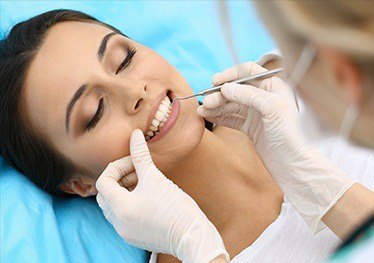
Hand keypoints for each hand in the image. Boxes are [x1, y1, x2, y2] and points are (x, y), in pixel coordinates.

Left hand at [96, 129, 228, 262]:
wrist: (193, 236)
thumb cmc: (176, 207)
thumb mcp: (155, 178)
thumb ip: (141, 155)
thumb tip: (135, 134)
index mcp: (120, 208)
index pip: (103, 181)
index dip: (117, 167)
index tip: (134, 162)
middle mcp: (118, 223)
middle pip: (106, 194)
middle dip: (119, 178)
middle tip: (137, 171)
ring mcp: (126, 232)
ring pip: (114, 205)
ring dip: (125, 190)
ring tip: (144, 182)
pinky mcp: (135, 236)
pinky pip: (124, 216)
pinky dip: (130, 202)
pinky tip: (148, 196)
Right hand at [198, 62, 354, 231]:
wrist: (293, 163)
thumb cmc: (290, 134)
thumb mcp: (272, 107)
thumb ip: (248, 94)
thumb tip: (225, 87)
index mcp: (274, 86)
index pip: (248, 71)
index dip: (231, 74)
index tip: (215, 81)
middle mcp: (265, 97)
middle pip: (236, 89)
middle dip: (220, 94)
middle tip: (207, 102)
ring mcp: (256, 113)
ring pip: (232, 104)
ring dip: (216, 106)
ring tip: (202, 111)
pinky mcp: (250, 128)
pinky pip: (231, 118)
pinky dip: (220, 117)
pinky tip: (209, 117)